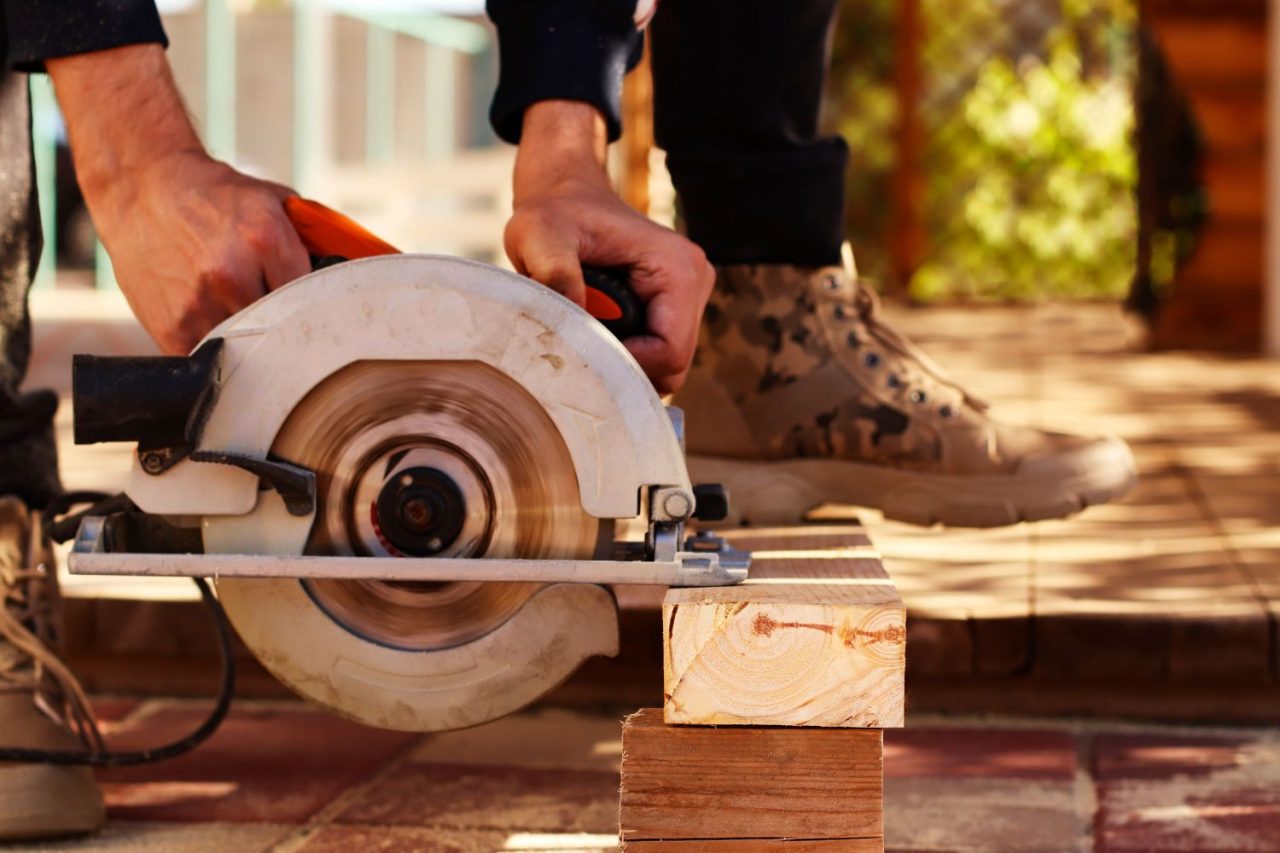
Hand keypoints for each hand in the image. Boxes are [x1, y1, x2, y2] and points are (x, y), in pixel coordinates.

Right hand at [86, 152, 308, 354]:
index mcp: (264, 240)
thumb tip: (358, 275)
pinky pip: (215, 360)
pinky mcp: (173, 330)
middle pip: (286, 330)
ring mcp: (199, 306)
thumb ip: (314, 241)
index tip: (323, 317)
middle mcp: (231, 274)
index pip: (316, 300)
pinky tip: (222, 328)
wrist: (143, 189)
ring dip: (258, 345)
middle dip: (293, 330)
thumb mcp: (275, 203)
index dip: (320, 310)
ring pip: (252, 351)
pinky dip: (224, 353)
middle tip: (293, 327)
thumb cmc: (219, 198)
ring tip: (250, 320)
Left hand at [505, 101, 713, 392]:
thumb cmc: (554, 214)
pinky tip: (596, 331)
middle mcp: (694, 282)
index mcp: (677, 267)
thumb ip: (554, 271)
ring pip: (665, 365)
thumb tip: (575, 315)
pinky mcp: (673, 308)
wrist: (566, 199)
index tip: (584, 350)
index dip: (626, 366)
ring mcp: (687, 297)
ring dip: (622, 361)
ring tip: (585, 330)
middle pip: (672, 366)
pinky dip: (625, 355)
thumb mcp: (540, 235)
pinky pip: (656, 355)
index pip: (670, 353)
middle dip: (624, 367)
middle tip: (580, 344)